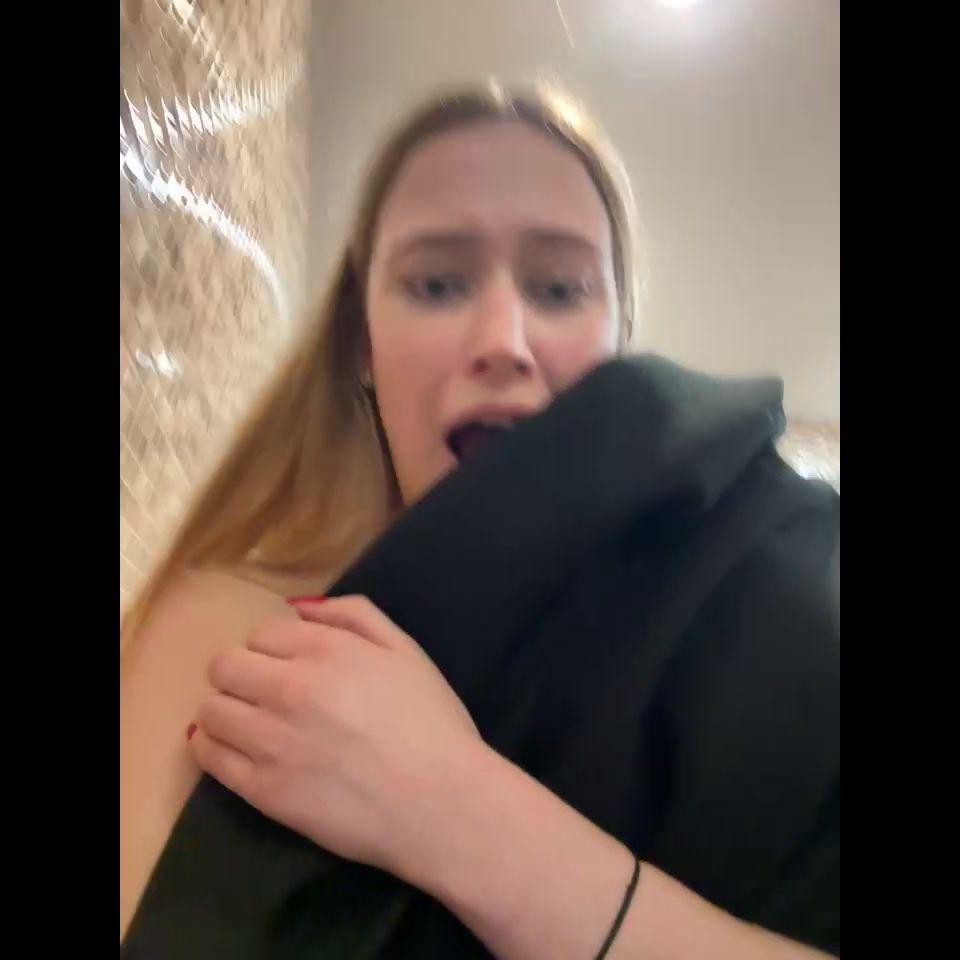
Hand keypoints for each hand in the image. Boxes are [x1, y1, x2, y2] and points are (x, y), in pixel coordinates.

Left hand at [188, 595, 480, 879]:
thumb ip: (354, 615)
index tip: (290, 667)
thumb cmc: (432, 724)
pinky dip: (214, 748)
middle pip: (225, 666)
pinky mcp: (262, 789)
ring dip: (226, 710)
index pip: (262, 634)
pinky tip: (237, 750)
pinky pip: (210, 758)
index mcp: (326, 650)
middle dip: (242, 674)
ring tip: (252, 725)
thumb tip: (298, 607)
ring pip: (210, 710)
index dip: (275, 649)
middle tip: (266, 695)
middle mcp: (290, 687)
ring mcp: (271, 740)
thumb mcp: (406, 651)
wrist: (441, 803)